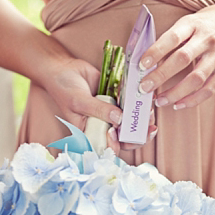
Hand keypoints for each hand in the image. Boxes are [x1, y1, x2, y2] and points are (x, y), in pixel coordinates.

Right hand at [41, 56, 156, 154]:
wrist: (64, 68)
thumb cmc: (64, 89)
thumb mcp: (79, 102)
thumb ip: (99, 111)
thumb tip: (119, 120)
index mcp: (91, 133)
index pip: (108, 146)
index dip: (117, 144)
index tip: (118, 133)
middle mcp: (103, 125)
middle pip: (125, 137)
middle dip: (139, 135)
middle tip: (150, 128)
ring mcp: (111, 112)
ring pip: (131, 122)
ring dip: (142, 119)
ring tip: (150, 111)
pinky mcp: (117, 99)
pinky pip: (131, 104)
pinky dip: (139, 103)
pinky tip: (148, 99)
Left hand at [138, 2, 214, 109]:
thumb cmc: (210, 22)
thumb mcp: (191, 21)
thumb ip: (174, 38)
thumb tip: (150, 60)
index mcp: (194, 24)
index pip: (172, 38)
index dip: (156, 51)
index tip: (141, 64)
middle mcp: (207, 39)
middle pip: (182, 59)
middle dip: (161, 75)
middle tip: (144, 87)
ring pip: (196, 78)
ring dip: (175, 92)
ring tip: (160, 100)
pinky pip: (209, 88)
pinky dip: (193, 99)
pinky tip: (178, 104)